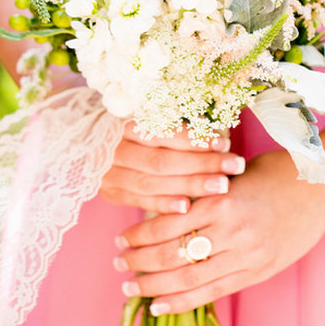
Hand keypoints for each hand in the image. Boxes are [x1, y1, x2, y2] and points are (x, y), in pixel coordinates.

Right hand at [99, 124, 246, 214]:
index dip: (195, 140)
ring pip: (153, 183)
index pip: (164, 133)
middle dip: (202, 164)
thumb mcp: (150, 118)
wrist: (90, 143)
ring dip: (190, 186)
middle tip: (234, 166)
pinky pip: (140, 201)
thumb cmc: (135, 129)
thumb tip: (218, 138)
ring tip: (221, 186)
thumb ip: (178, 127)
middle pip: (162, 160)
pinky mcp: (111, 192)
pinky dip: (163, 204)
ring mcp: (109, 173)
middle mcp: (114, 148)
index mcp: (125, 123)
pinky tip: (188, 207)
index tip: (225, 144)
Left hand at [111, 147, 324, 314]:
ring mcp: (247, 255)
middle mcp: (232, 231)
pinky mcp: (258, 272)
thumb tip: (158, 213)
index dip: (138, 237)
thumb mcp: (231, 177)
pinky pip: (213, 292)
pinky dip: (182, 302)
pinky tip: (159, 305)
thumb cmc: (272, 175)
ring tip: (131, 288)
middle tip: (118, 264)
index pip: (166, 225)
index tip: (120, 241)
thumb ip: (200, 195)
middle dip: (140, 263)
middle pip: (173, 255)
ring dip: (154, 286)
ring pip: (189, 279)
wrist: (321, 189)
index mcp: (221, 201)